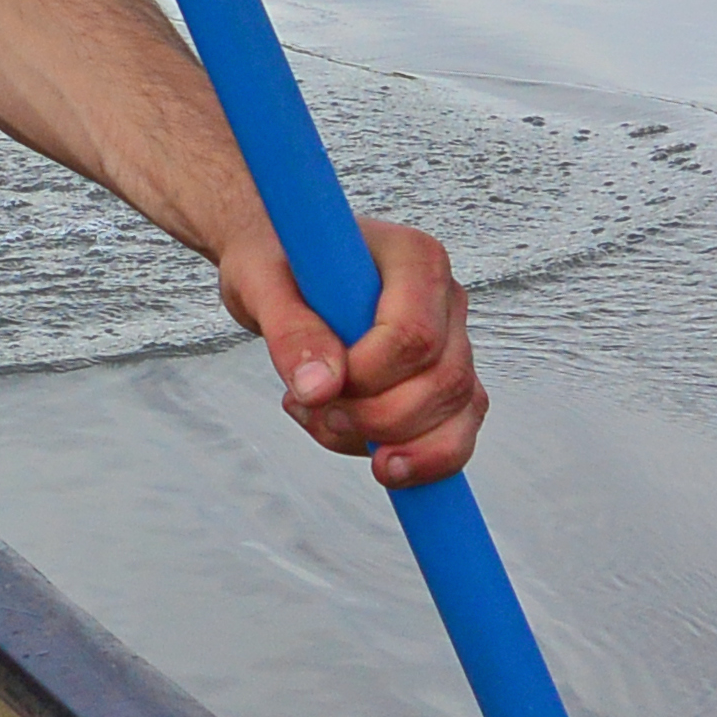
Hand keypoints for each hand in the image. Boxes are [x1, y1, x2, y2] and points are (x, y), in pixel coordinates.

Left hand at [224, 216, 483, 485]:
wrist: (284, 274)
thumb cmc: (279, 267)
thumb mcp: (261, 285)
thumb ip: (289, 331)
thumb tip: (319, 387)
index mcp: (413, 258)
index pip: (416, 335)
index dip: (369, 376)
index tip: (318, 385)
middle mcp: (445, 301)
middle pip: (444, 382)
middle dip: (376, 418)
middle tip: (315, 408)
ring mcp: (453, 345)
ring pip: (455, 417)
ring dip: (386, 442)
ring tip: (323, 420)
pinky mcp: (445, 386)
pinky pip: (449, 438)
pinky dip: (405, 458)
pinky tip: (353, 442)